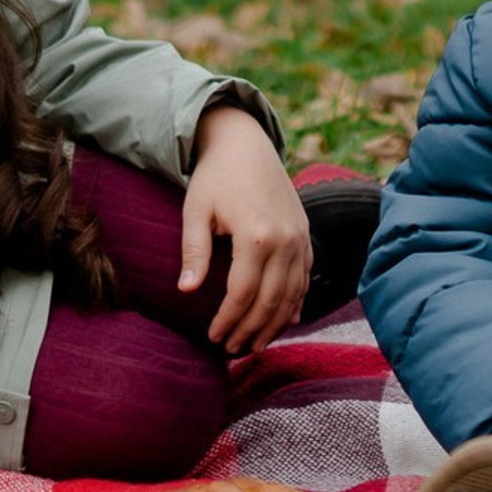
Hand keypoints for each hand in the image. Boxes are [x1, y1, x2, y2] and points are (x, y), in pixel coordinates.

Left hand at [180, 101, 309, 355]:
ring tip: (254, 343)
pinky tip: (284, 320)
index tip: (213, 337)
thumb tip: (186, 291)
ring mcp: (300, 237)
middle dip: (251, 330)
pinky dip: (295, 302)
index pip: (242, 294)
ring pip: (292, 294)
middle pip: (271, 301)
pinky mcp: (305, 234)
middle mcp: (285, 240)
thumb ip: (194, 252)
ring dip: (274, 324)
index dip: (228, 320)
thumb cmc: (215, 176)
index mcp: (256, 235)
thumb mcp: (196, 211)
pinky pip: (305, 277)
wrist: (245, 142)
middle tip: (232, 348)